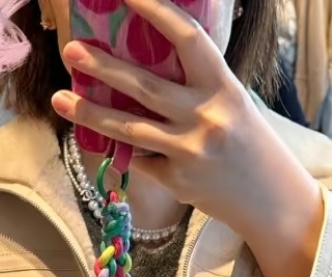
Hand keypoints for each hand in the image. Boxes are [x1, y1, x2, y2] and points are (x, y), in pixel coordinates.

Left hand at [49, 0, 325, 276]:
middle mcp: (207, 117)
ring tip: (59, 99)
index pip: (188, 38)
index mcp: (224, 86)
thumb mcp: (232, 104)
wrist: (272, 201)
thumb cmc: (247, 144)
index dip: (157, 11)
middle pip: (146, 87)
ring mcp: (190, 152)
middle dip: (104, 68)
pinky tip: (118, 145)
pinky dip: (128, 151)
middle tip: (71, 51)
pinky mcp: (177, 181)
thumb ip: (195, 85)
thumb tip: (141, 60)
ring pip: (129, 129)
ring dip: (89, 113)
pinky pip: (140, 159)